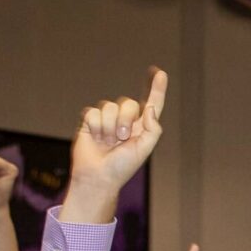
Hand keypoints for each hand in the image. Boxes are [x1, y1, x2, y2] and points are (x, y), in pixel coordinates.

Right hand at [63, 68, 166, 221]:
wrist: (98, 176)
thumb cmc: (122, 166)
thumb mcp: (144, 149)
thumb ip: (154, 129)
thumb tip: (150, 108)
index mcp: (142, 127)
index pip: (152, 104)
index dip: (157, 89)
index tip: (161, 73)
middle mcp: (125, 121)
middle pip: (129, 103)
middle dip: (126, 119)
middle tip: (122, 138)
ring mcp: (107, 120)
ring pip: (109, 106)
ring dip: (109, 126)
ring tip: (108, 142)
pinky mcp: (90, 121)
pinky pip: (93, 112)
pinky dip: (96, 126)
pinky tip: (95, 138)